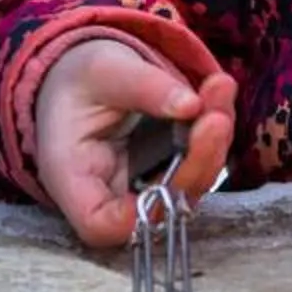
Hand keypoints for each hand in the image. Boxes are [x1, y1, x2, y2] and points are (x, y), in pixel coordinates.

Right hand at [31, 39, 238, 248]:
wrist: (88, 77)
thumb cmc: (80, 79)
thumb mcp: (101, 68)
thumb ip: (142, 85)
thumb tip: (191, 105)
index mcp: (72, 177)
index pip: (100, 223)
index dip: (138, 215)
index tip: (171, 169)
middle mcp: (110, 194)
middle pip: (160, 207)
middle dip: (196, 162)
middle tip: (215, 116)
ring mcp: (145, 189)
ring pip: (189, 188)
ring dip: (214, 144)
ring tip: (220, 90)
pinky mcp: (170, 174)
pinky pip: (201, 165)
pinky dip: (215, 132)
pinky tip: (218, 91)